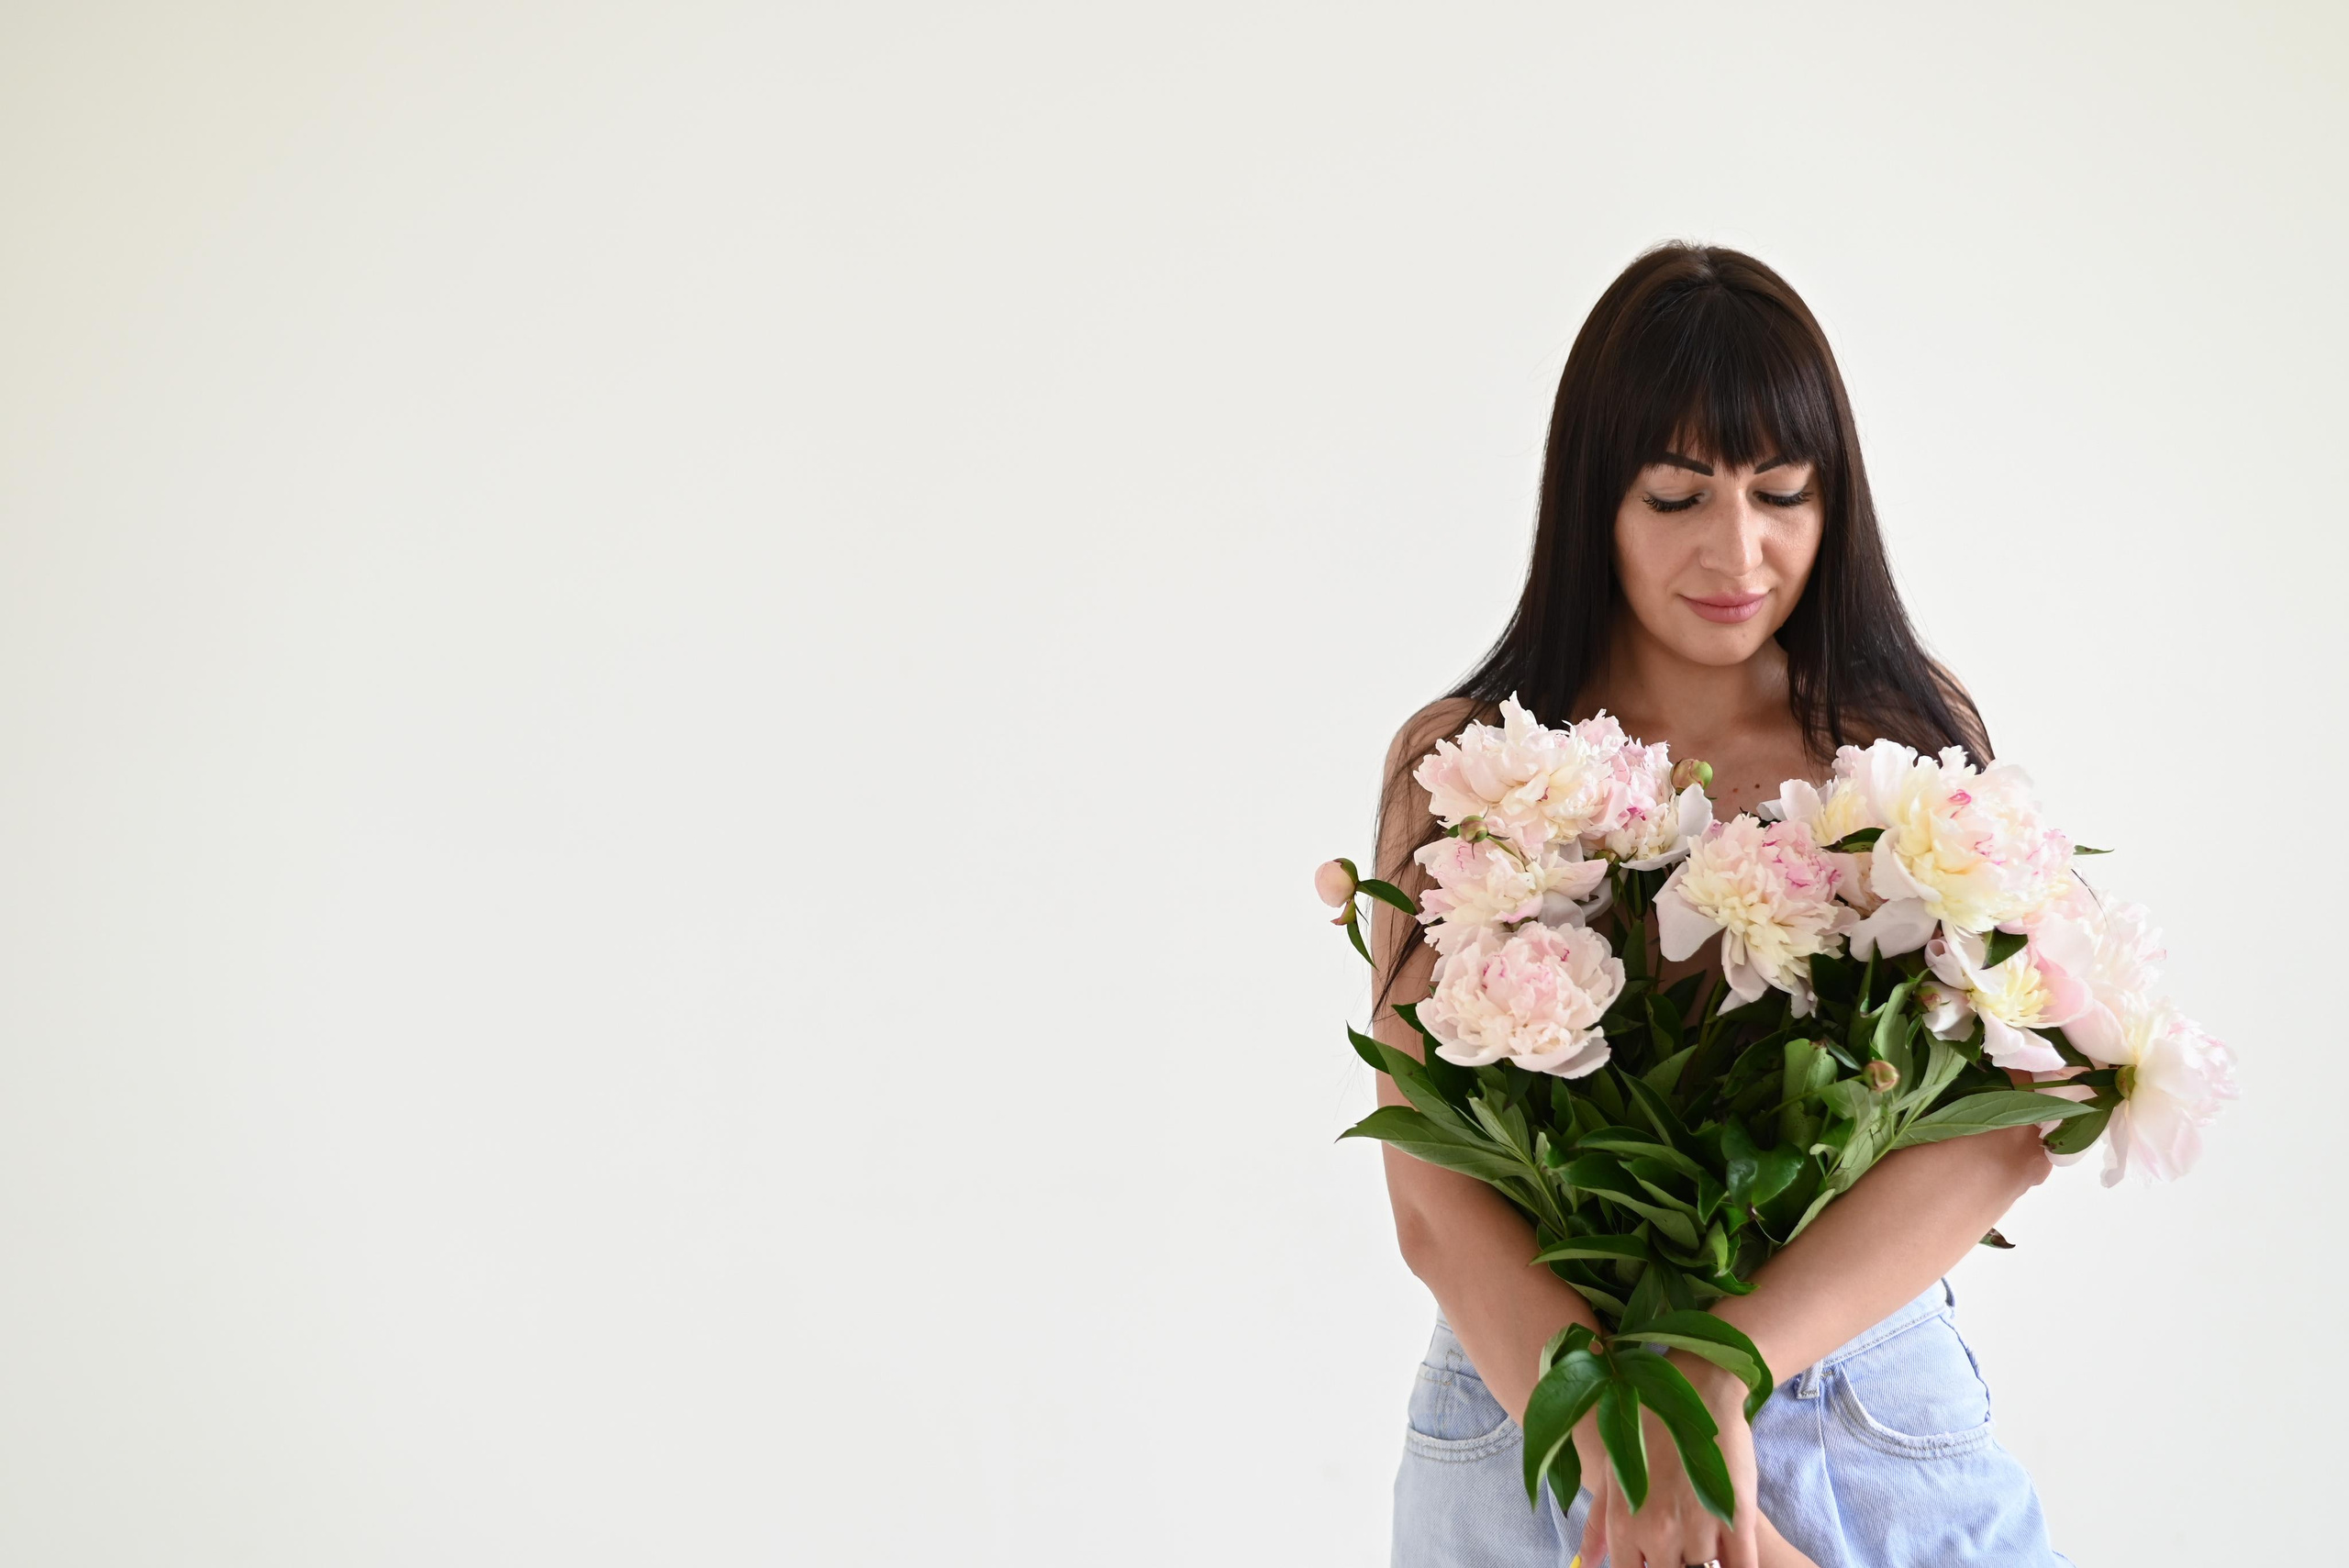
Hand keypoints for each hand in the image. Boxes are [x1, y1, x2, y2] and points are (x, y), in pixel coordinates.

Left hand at [1572, 1352, 1806, 1567]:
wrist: (1696, 1388)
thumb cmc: (1647, 1426)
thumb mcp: (1612, 1469)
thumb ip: (1599, 1523)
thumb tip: (1589, 1561)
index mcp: (1624, 1524)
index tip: (1656, 1557)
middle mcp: (1658, 1533)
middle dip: (1676, 1562)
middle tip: (1682, 1540)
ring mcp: (1699, 1527)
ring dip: (1706, 1558)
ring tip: (1704, 1532)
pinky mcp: (1738, 1518)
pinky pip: (1742, 1566)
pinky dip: (1738, 1566)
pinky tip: (1734, 1555)